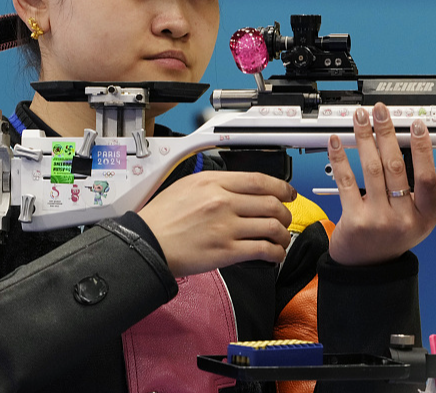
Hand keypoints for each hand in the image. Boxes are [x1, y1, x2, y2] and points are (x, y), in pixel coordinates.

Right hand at [137, 171, 294, 277]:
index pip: (259, 180)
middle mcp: (223, 202)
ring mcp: (226, 227)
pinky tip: (274, 255)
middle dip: (285, 212)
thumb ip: (214, 183)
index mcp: (214, 182)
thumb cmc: (161, 217)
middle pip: (271, 203)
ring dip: (283, 234)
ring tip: (281, 239)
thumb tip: (237, 187)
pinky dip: (275, 253)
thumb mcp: (186, 186)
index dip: (281, 187)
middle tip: (285, 218)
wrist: (147, 243)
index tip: (288, 193)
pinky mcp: (226, 251)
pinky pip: (262, 250)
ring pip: (271, 227)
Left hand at [326, 102, 435, 265]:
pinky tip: (338, 142)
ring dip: (365, 139)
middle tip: (381, 112)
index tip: (416, 126)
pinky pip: (347, 182)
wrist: (367, 267)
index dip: (422, 149)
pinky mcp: (355, 221)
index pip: (427, 177)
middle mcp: (403, 218)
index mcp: (425, 215)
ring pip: (372, 170)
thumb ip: (433, 194)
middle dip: (387, 134)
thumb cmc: (393, 237)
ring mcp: (378, 220)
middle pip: (396, 168)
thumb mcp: (422, 221)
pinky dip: (341, 159)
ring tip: (361, 119)